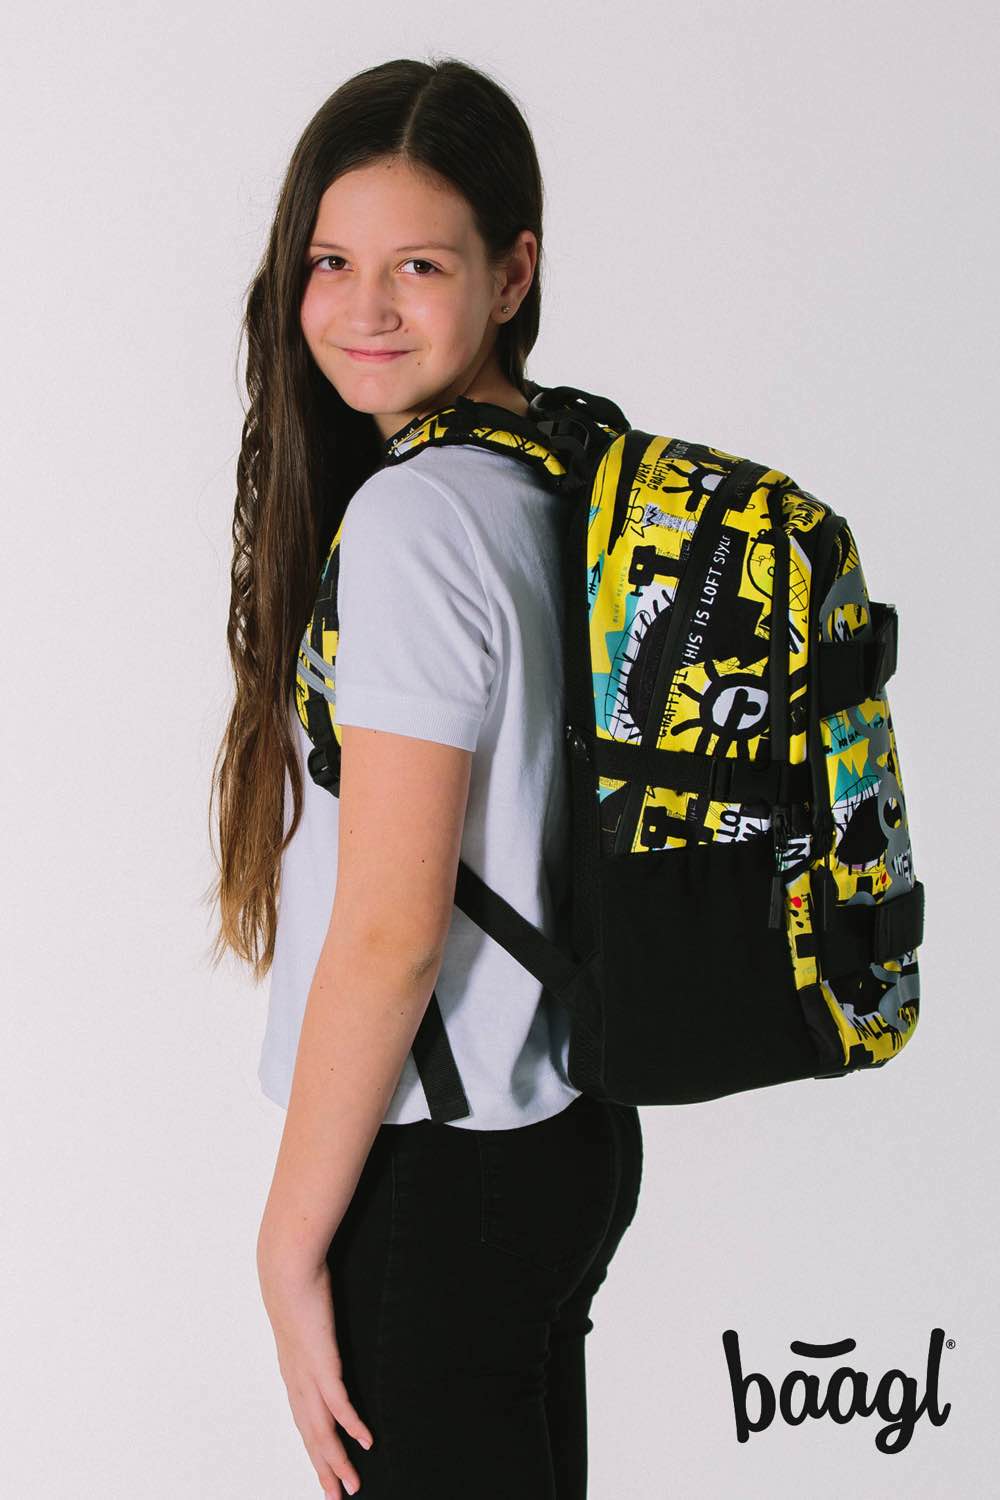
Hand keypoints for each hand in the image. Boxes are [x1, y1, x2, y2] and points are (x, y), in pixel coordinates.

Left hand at [257, 1248, 374, 1495]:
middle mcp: (297, 1382)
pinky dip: (351, 1424)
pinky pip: (338, 1402)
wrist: (286, 1270)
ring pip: (322, 1430)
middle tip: (338, 1497)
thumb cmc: (295, 1287)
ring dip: (337, 1459)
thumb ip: (313, 1330)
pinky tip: (365, 1440)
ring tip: (351, 1485)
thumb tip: (320, 1328)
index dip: (316, 1451)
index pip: (305, 1423)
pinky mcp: (322, 1362)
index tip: (326, 1474)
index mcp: (293, 1374)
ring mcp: (308, 1375)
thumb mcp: (304, 1316)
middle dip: (325, 1469)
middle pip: (312, 1437)